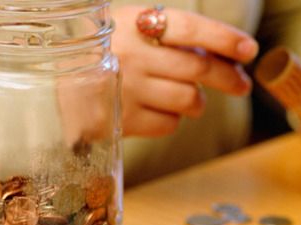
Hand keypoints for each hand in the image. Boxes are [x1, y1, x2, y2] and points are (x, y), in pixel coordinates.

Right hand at [112, 6, 258, 136]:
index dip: (224, 38)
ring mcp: (126, 89)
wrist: (50, 86)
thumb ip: (172, 40)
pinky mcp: (122, 120)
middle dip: (230, 78)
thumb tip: (228, 57)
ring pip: (190, 100)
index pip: (189, 27)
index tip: (250, 50)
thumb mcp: (131, 32)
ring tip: (187, 97)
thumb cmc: (103, 55)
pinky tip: (157, 109)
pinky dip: (172, 119)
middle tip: (242, 85)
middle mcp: (131, 55)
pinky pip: (169, 124)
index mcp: (133, 23)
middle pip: (200, 67)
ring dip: (198, 101)